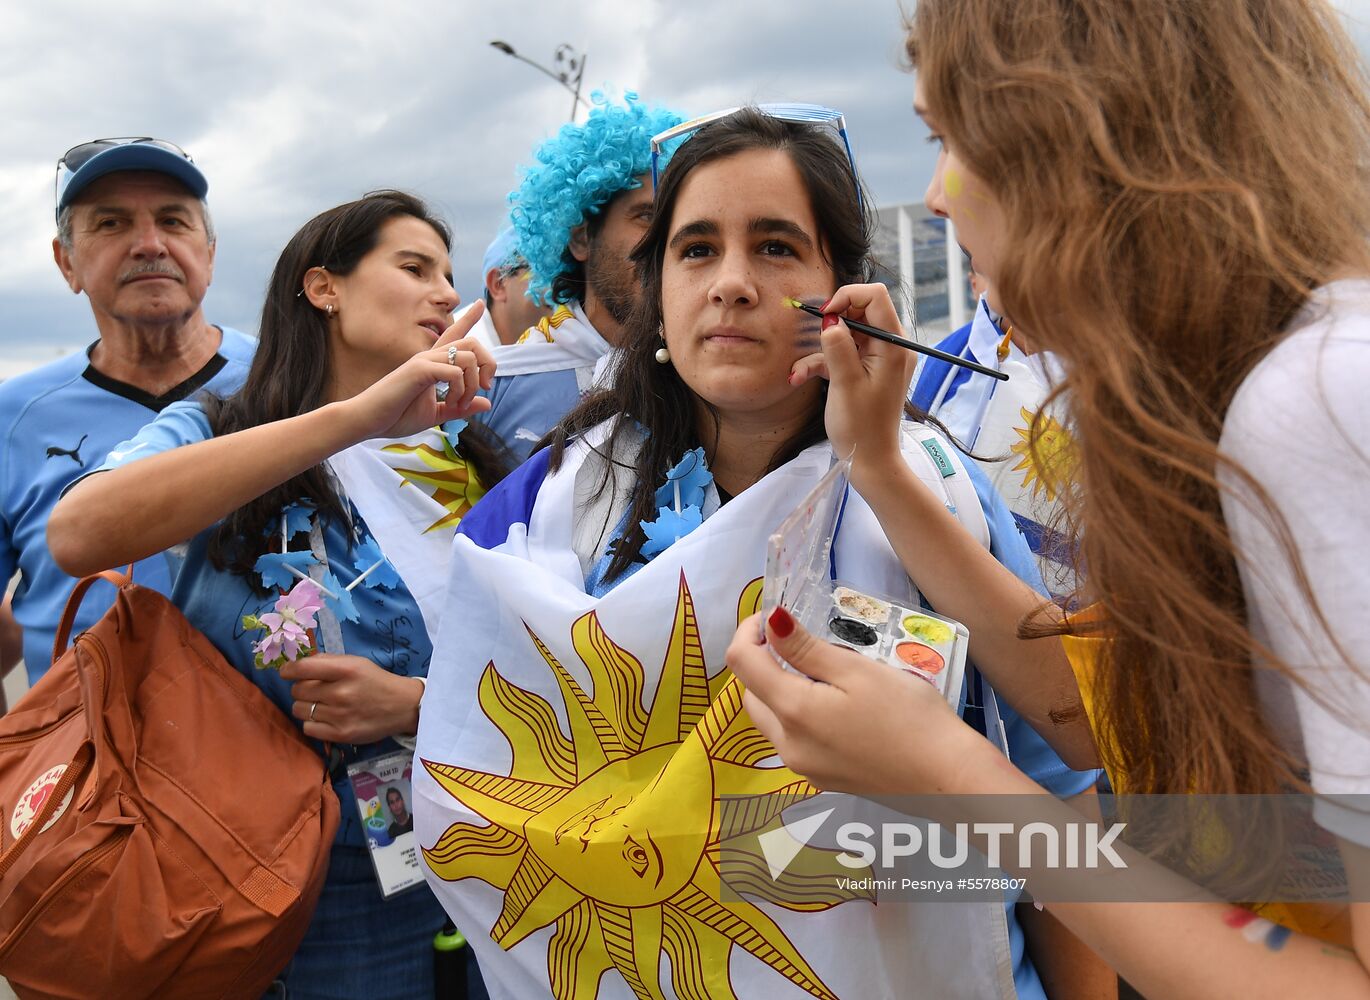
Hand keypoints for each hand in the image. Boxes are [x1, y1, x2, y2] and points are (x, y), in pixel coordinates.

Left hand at [280, 653, 423, 743]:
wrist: (402, 706)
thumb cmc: (375, 681)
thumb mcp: (356, 663)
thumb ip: (327, 662)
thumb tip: (296, 666)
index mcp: (345, 670)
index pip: (302, 668)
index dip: (288, 670)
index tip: (287, 672)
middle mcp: (341, 692)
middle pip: (298, 690)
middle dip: (301, 688)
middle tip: (314, 690)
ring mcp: (339, 715)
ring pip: (299, 710)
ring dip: (305, 706)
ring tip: (321, 704)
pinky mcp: (340, 735)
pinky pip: (307, 728)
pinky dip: (312, 723)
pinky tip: (325, 718)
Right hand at [342, 302, 496, 440]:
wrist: (368, 421)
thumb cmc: (396, 416)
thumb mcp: (437, 413)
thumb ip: (461, 407)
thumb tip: (487, 403)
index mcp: (433, 363)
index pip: (454, 333)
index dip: (469, 318)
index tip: (481, 304)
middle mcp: (430, 356)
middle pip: (472, 342)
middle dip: (489, 363)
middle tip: (485, 388)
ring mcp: (424, 361)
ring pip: (468, 356)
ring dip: (474, 383)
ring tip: (462, 403)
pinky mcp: (419, 370)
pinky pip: (454, 372)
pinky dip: (461, 390)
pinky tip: (453, 403)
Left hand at [725, 607, 1000, 795]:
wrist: (947, 778)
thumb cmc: (909, 717)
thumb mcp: (857, 671)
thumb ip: (806, 649)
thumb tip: (770, 623)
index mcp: (793, 713)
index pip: (742, 663)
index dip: (750, 631)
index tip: (774, 615)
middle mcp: (787, 746)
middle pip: (752, 693)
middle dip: (762, 661)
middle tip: (797, 638)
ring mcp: (803, 767)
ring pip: (770, 719)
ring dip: (779, 688)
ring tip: (820, 668)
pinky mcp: (822, 778)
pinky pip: (793, 739)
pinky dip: (798, 713)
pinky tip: (834, 703)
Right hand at [789, 284, 914, 473]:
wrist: (871, 461)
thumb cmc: (861, 427)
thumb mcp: (845, 383)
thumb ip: (838, 346)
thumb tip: (830, 321)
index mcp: (893, 346)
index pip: (876, 297)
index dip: (847, 298)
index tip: (825, 317)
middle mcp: (891, 348)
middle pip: (861, 312)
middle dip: (832, 323)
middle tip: (813, 340)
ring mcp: (879, 360)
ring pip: (848, 335)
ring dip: (821, 349)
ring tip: (800, 372)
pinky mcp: (867, 372)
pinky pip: (844, 355)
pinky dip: (823, 363)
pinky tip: (800, 377)